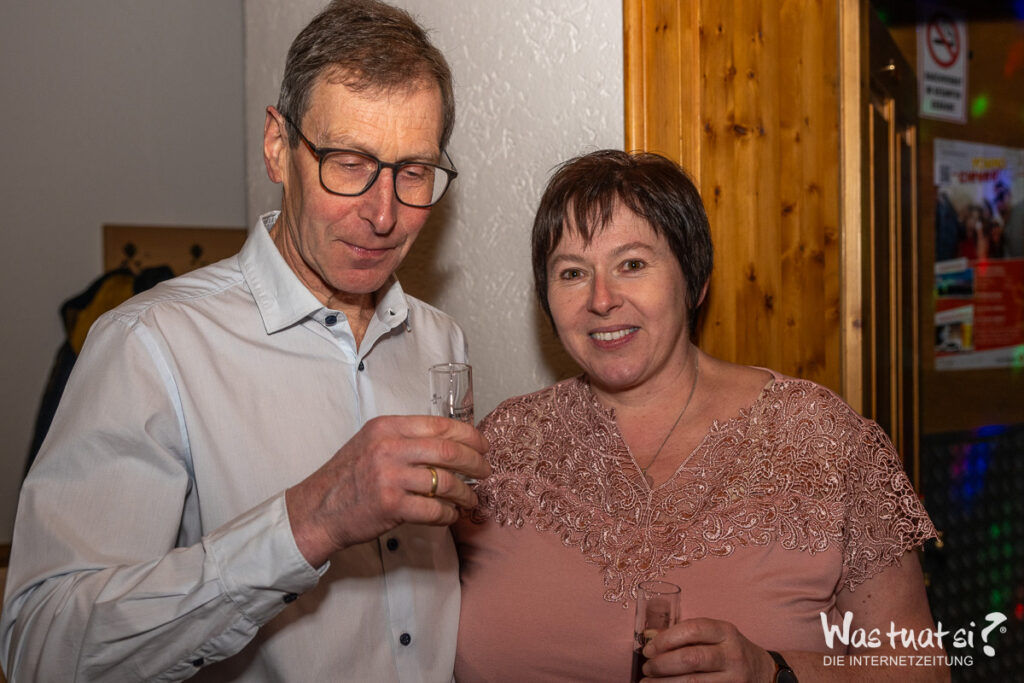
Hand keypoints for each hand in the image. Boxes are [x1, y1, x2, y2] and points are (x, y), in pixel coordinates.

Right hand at [285, 415, 489, 565]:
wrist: (317, 510)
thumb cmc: (348, 477)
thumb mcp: (371, 443)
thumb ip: (405, 438)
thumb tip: (449, 442)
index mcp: (387, 427)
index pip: (441, 425)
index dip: (470, 436)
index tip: (483, 446)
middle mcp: (389, 447)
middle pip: (449, 450)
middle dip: (476, 462)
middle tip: (486, 472)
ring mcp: (389, 476)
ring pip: (446, 482)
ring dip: (466, 493)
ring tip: (471, 499)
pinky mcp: (391, 505)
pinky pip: (434, 510)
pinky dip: (449, 515)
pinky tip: (451, 516)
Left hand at [641, 618, 775, 681]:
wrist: (765, 673)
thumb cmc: (730, 651)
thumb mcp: (716, 635)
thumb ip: (686, 635)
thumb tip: (650, 638)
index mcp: (725, 632)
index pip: (693, 629)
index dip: (666, 639)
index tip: (648, 649)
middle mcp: (732, 654)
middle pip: (691, 659)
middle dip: (662, 664)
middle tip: (647, 668)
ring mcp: (734, 678)